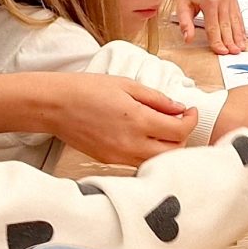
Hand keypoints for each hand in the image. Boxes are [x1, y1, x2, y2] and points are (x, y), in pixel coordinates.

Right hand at [43, 73, 196, 165]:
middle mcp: (131, 144)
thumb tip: (179, 108)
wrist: (56, 106)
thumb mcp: (127, 85)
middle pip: (174, 151)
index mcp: (138, 120)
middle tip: (179, 120)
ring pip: (157, 161)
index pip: (179, 130)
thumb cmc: (87, 90)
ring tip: (162, 128)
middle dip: (182, 136)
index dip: (191, 120)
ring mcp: (120, 156)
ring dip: (167, 147)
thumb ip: (157, 98)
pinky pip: (139, 163)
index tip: (190, 111)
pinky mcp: (110, 161)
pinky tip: (144, 137)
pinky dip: (149, 153)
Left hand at [172, 0, 244, 53]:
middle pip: (227, 25)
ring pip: (235, 20)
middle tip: (234, 53)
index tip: (221, 52)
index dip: (217, 42)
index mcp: (209, 1)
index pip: (213, 27)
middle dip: (230, 41)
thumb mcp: (181, 5)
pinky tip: (242, 34)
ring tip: (241, 47)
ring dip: (238, 35)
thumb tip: (188, 38)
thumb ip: (186, 23)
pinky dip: (240, 25)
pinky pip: (237, 13)